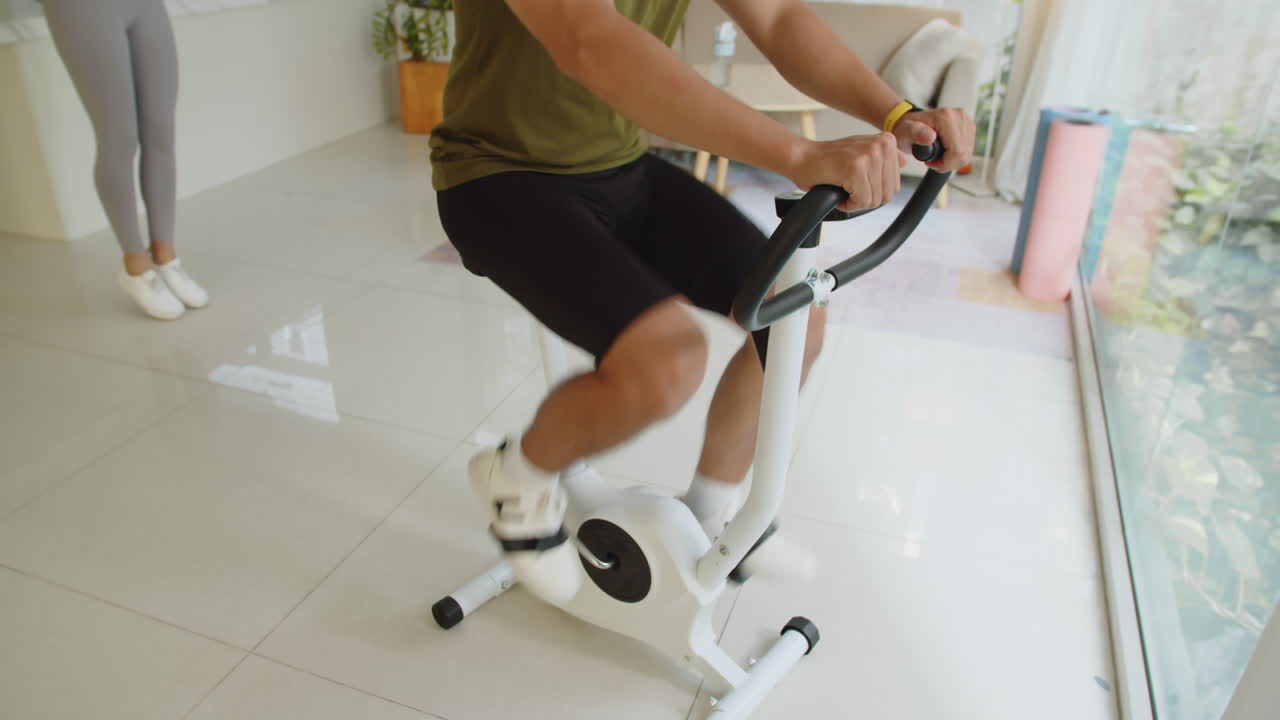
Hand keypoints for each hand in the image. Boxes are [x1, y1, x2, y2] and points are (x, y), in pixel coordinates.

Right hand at [787, 133, 905, 210]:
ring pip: (874, 200)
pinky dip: (848, 204)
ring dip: (856, 201)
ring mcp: (869, 156)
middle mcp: (881, 146)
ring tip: (843, 187)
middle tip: (849, 189)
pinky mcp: (856, 168)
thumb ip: (885, 157)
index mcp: (887, 141)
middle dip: (867, 199)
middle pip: (887, 194)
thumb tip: (905, 161)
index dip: (874, 191)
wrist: (803, 158)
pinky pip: (861, 201)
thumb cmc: (829, 159)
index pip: (894, 185)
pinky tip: (838, 190)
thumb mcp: (862, 152)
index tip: (858, 183)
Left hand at [892, 107, 974, 171]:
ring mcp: (966, 120)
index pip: (956, 151)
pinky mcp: (969, 126)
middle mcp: (959, 116)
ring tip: (937, 157)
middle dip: (948, 163)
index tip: (930, 162)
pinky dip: (956, 156)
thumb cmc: (906, 128)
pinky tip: (944, 152)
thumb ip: (915, 133)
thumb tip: (930, 137)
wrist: (912, 122)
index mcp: (945, 116)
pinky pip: (968, 150)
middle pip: (963, 153)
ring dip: (952, 161)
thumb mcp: (904, 131)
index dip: (944, 163)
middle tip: (933, 161)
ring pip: (967, 153)